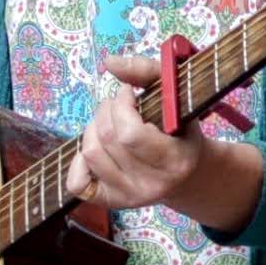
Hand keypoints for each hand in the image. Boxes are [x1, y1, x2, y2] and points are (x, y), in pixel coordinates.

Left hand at [68, 54, 262, 230]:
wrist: (187, 173)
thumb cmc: (180, 128)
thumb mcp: (176, 95)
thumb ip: (147, 71)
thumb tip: (110, 63)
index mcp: (175, 161)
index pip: (129, 134)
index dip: (121, 105)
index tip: (128, 94)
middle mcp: (152, 185)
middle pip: (106, 138)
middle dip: (107, 110)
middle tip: (120, 106)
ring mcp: (130, 196)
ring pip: (90, 153)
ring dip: (94, 128)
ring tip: (112, 123)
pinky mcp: (111, 202)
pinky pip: (78, 183)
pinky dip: (78, 161)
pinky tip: (96, 148)